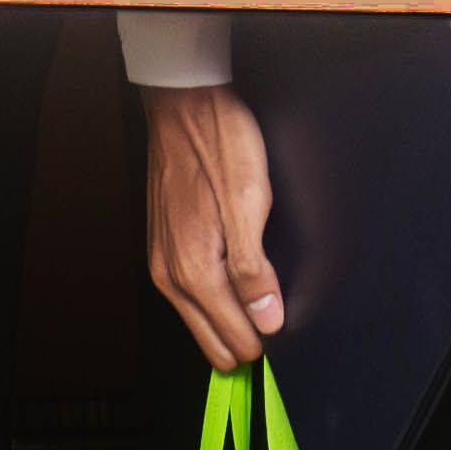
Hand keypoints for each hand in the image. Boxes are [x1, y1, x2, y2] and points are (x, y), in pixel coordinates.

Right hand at [139, 82, 280, 367]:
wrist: (184, 107)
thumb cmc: (220, 146)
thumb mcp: (248, 204)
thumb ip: (254, 270)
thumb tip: (267, 321)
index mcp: (195, 271)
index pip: (235, 340)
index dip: (265, 339)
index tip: (287, 326)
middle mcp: (172, 276)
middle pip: (213, 342)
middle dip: (245, 339)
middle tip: (277, 318)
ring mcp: (164, 263)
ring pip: (201, 321)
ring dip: (230, 320)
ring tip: (260, 299)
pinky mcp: (164, 248)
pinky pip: (193, 297)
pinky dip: (216, 301)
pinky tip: (236, 281)